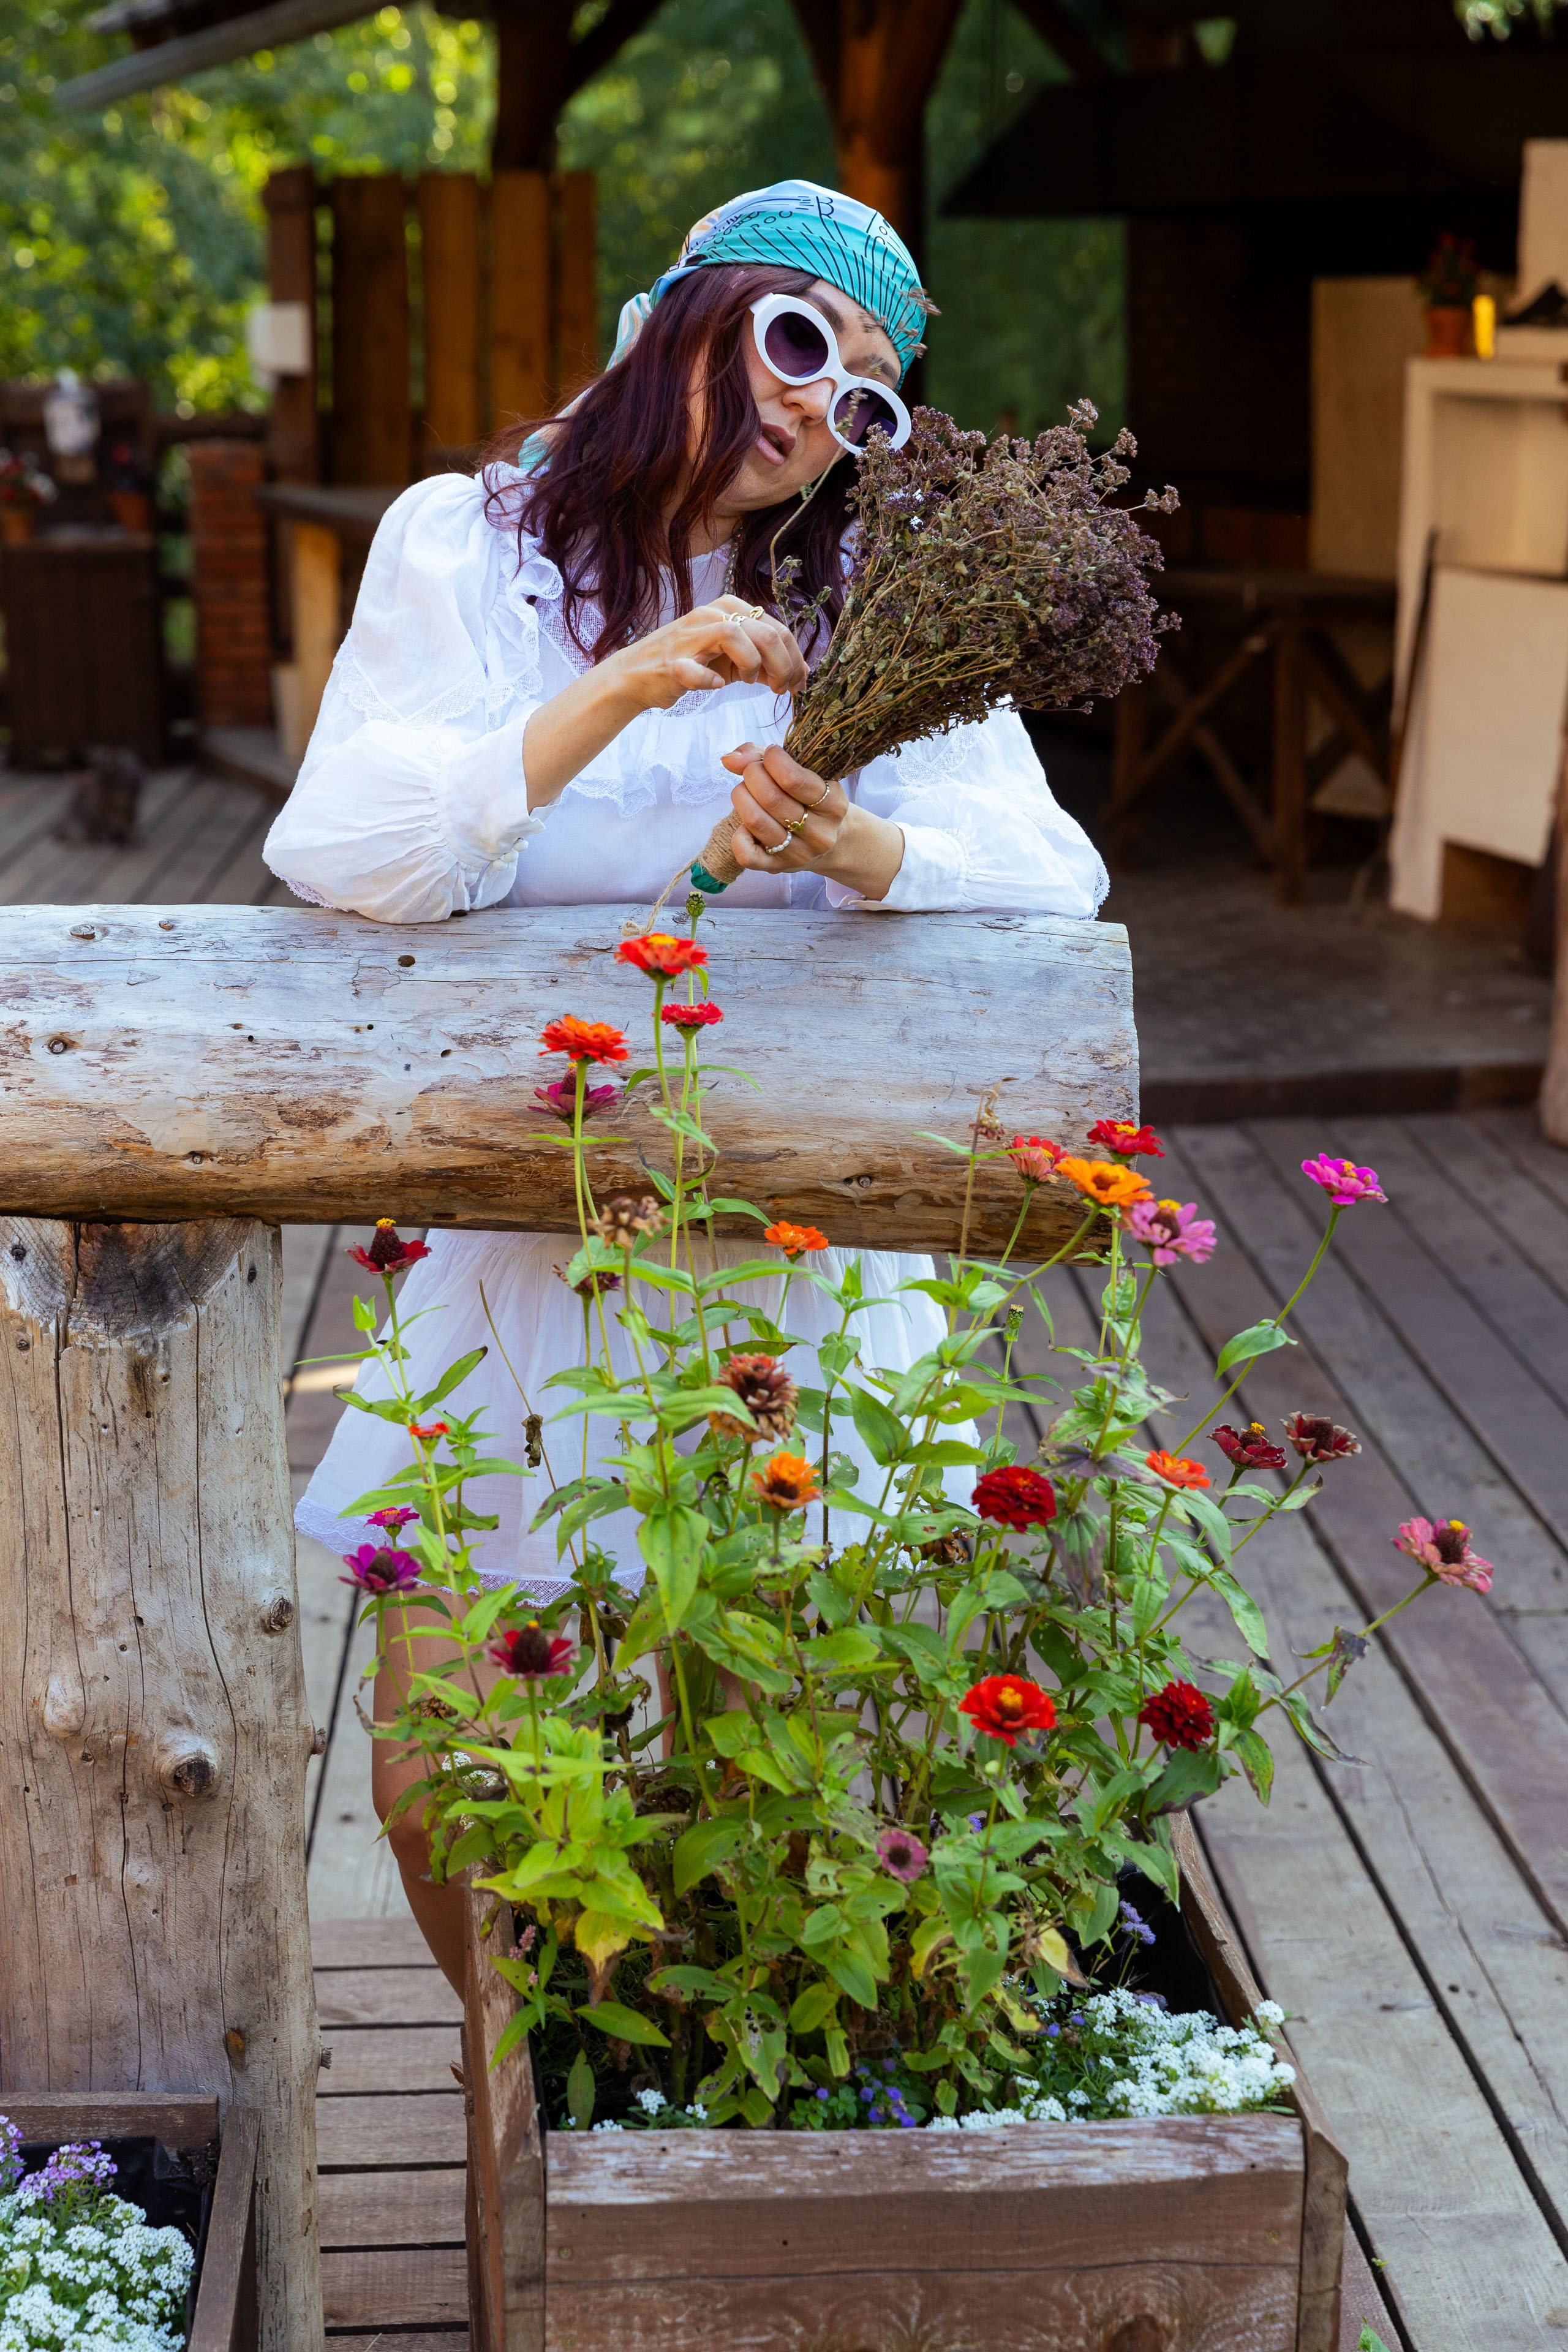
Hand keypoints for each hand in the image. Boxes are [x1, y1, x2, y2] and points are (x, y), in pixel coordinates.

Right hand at [608, 596, 807, 712]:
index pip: (777, 629)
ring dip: (752, 666)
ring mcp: (690, 636)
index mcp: (730, 609)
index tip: (797, 685)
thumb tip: (803, 672)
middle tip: (782, 690)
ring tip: (750, 684)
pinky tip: (715, 687)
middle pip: (765, 632)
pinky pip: (695, 669)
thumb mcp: (734, 660)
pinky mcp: (672, 661)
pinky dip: (709, 681)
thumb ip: (766, 661)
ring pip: (736, 636)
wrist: (638, 675)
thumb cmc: (690, 664)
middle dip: (783, 666)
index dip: (795, 660)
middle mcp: (712, 614)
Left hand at [720, 742, 847, 872]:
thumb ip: (764, 756)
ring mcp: (798, 854)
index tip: (771, 755)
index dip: (772, 760)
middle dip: (753, 775)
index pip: (794, 779)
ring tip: (746, 791)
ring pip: (756, 821)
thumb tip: (728, 760)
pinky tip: (745, 824)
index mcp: (834, 806)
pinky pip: (747, 855)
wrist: (829, 842)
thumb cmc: (810, 799)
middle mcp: (819, 834)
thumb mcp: (804, 772)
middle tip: (754, 771)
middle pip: (771, 798)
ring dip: (741, 797)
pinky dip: (738, 836)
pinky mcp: (777, 868)